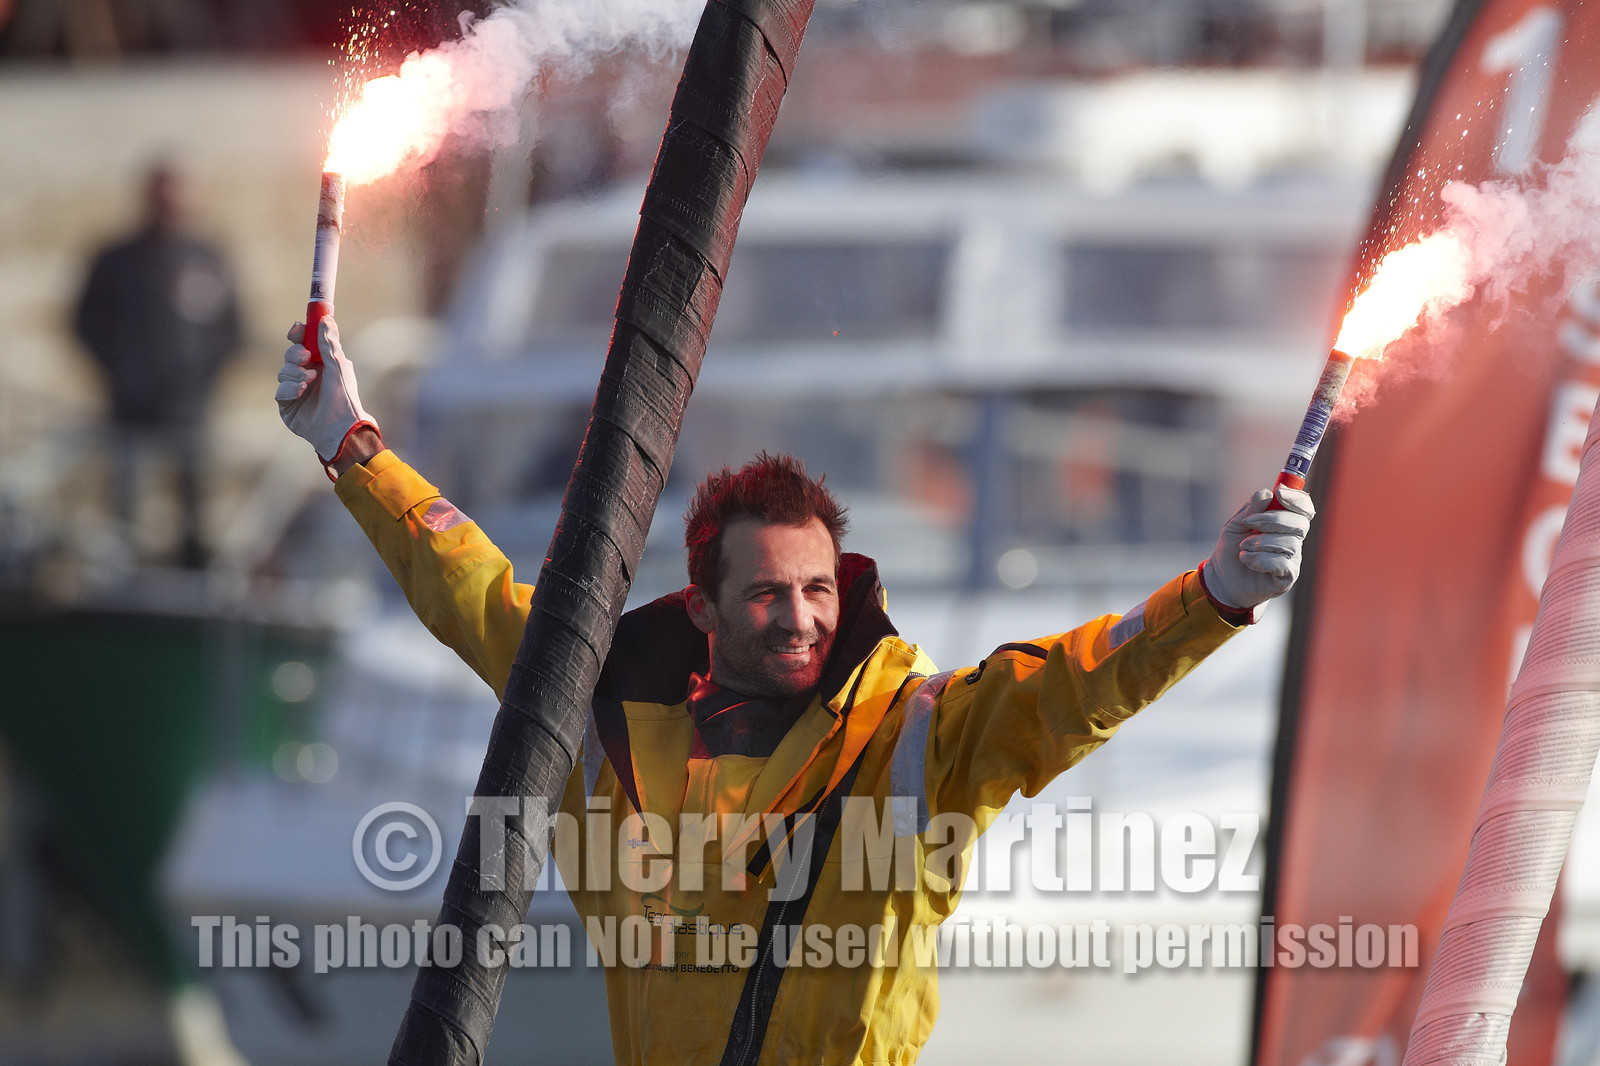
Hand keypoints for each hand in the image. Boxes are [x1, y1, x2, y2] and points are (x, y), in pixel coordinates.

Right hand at [277, 316, 378, 464]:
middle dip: (296, 354)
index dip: (298, 334)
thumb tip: (326, 318)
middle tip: (306, 357)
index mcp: (321, 365)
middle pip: (290, 355)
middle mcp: (307, 376)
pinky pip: (280, 390)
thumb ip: (329, 342)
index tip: (298, 328)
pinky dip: (290, 388)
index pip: (304, 344)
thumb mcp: (338, 365)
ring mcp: (296, 391)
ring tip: (309, 381)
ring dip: (295, 373)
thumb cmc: (344, 397)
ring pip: (283, 371)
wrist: (341, 427)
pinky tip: (301, 391)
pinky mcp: (287, 406)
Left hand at [1201, 485, 1314, 610]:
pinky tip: (1247, 560)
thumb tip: (1267, 492)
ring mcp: (1293, 559)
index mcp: (1285, 524)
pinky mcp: (1288, 577)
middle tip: (1248, 523)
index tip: (1279, 493)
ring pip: (1289, 544)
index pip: (1304, 509)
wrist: (1222, 579)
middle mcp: (1293, 540)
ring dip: (1261, 542)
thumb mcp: (1236, 524)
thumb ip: (1251, 509)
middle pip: (1300, 524)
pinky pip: (1282, 563)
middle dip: (1272, 520)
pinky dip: (1260, 559)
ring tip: (1243, 547)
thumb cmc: (1232, 549)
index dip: (1297, 499)